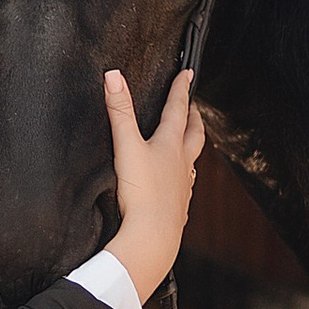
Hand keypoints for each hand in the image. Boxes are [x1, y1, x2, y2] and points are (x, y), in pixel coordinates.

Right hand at [105, 66, 203, 301]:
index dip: (180, 89)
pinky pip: (185, 184)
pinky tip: (178, 181)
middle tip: (194, 106)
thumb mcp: (126, 146)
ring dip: (192, 146)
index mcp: (171, 144)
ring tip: (189, 142)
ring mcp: (183, 184)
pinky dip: (184, 175)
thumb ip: (119, 111)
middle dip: (194, 117)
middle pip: (194, 133)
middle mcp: (182, 162)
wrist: (154, 234)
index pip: (177, 109)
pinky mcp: (178, 205)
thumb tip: (113, 76)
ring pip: (192, 159)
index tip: (187, 74)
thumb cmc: (142, 192)